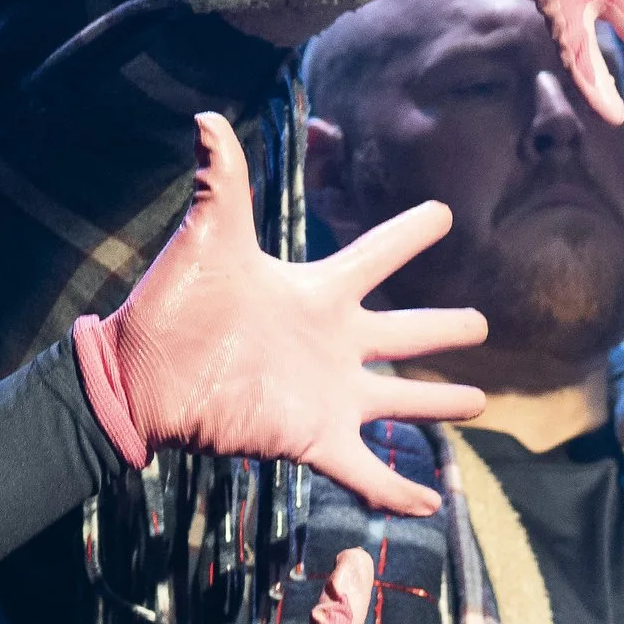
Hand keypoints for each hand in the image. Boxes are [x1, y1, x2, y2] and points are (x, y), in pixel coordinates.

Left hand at [71, 115, 485, 517]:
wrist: (142, 376)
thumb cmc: (175, 305)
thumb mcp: (207, 240)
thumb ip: (220, 182)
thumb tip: (206, 116)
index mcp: (317, 294)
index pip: (377, 256)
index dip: (410, 234)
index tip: (441, 213)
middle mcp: (335, 345)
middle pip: (407, 333)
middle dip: (446, 328)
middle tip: (480, 322)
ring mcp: (331, 395)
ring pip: (403, 403)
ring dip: (440, 406)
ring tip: (479, 404)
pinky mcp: (316, 438)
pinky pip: (366, 471)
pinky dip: (397, 493)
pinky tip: (429, 507)